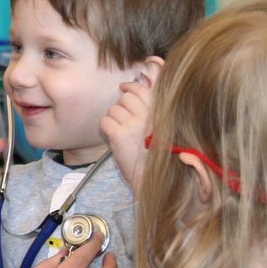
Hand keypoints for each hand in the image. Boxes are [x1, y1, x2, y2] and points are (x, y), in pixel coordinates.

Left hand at [100, 57, 162, 194]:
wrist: (154, 180)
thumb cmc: (156, 158)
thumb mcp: (162, 131)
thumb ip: (152, 115)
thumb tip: (138, 96)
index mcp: (159, 114)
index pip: (141, 90)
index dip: (130, 86)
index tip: (124, 87)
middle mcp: (147, 116)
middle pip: (125, 98)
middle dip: (120, 107)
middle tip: (121, 120)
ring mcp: (133, 124)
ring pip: (113, 110)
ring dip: (113, 120)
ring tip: (119, 133)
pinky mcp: (120, 135)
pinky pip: (105, 122)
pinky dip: (105, 129)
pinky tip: (111, 138)